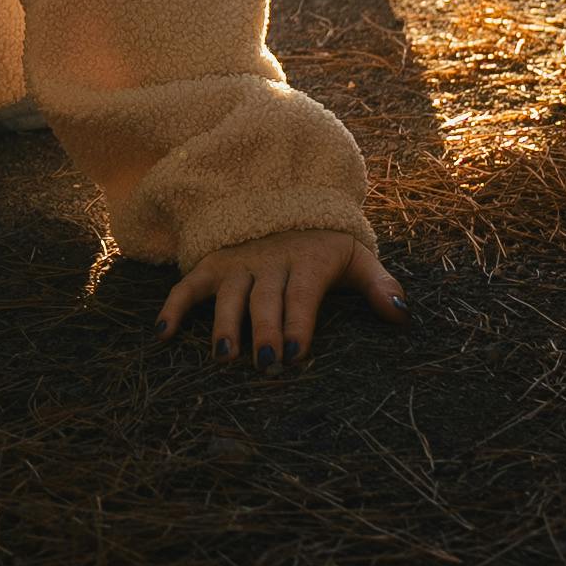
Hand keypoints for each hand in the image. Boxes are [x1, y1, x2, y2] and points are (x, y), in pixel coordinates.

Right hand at [158, 228, 404, 367]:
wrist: (287, 201)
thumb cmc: (326, 246)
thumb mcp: (357, 257)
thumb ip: (379, 285)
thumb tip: (402, 315)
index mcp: (308, 260)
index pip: (303, 294)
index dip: (299, 324)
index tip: (298, 356)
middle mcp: (271, 261)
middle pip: (266, 299)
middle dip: (265, 331)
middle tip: (266, 364)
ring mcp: (240, 262)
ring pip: (229, 294)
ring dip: (225, 325)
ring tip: (225, 357)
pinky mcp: (215, 265)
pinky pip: (190, 285)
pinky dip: (174, 306)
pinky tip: (163, 334)